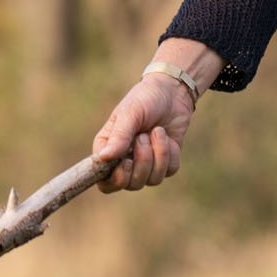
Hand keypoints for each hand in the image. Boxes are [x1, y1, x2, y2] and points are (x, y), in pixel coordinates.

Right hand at [92, 75, 192, 192]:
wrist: (172, 92)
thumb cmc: (144, 99)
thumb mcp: (130, 113)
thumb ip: (119, 136)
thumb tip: (104, 158)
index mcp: (108, 150)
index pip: (104, 182)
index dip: (115, 179)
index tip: (126, 161)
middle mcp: (124, 162)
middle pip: (130, 184)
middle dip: (142, 161)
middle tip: (143, 137)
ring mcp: (145, 164)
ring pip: (151, 180)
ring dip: (158, 154)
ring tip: (157, 131)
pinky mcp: (165, 163)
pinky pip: (169, 171)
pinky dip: (170, 153)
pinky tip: (167, 137)